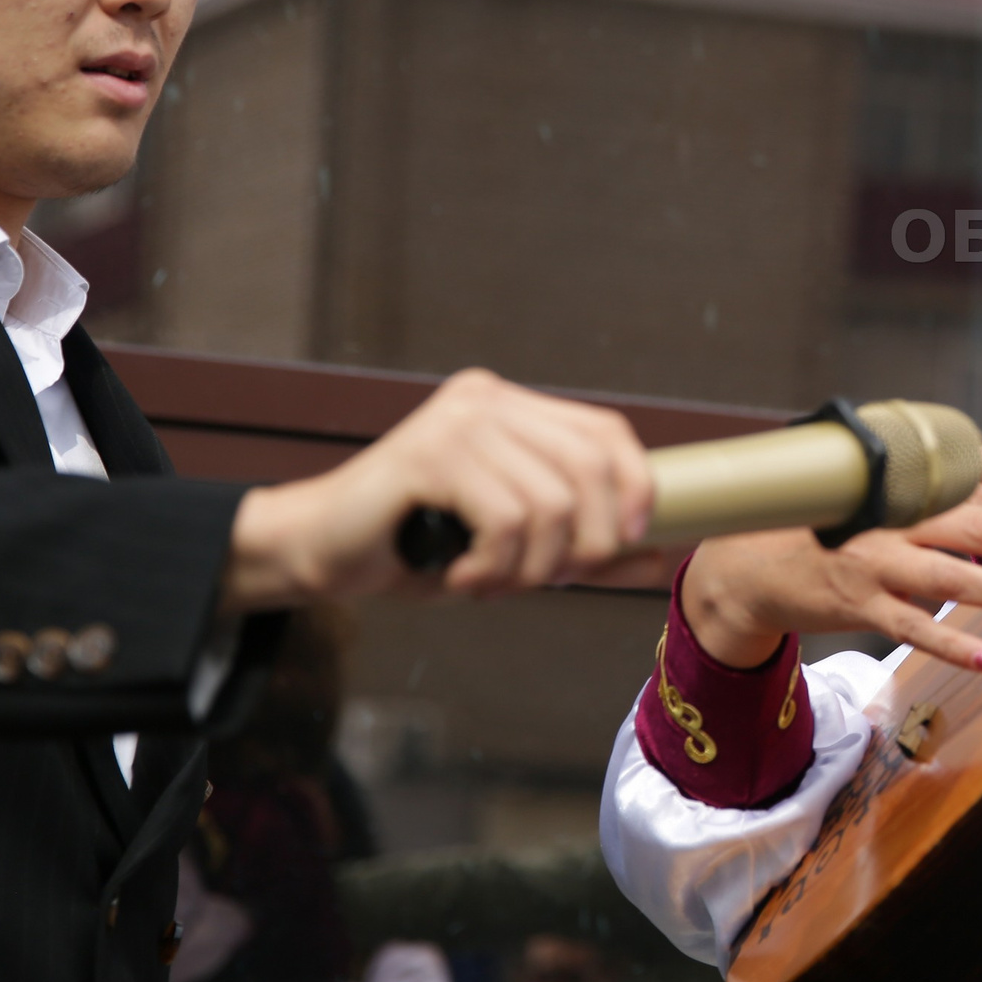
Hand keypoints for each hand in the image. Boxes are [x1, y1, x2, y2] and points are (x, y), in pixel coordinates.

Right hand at [225, 368, 660, 609]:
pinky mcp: (428, 452)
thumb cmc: (417, 547)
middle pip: (589, 470)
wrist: (319, 552)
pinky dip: (495, 566)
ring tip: (492, 581)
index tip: (632, 541)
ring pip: (551, 505)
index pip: (607, 432)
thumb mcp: (515, 549)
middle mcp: (489, 400)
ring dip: (531, 566)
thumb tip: (662, 557)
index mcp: (513, 408)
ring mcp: (457, 421)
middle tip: (546, 580)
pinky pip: (506, 519)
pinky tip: (463, 576)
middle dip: (586, 543)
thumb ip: (584, 549)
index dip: (637, 486)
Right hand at [678, 435, 981, 671]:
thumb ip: (952, 470)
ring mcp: (874, 565)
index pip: (968, 492)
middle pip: (970, 528)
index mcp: (897, 485)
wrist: (749, 564)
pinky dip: (957, 646)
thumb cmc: (826, 519)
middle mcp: (888, 520)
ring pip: (952, 578)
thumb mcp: (881, 484)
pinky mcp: (860, 606)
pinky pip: (916, 629)